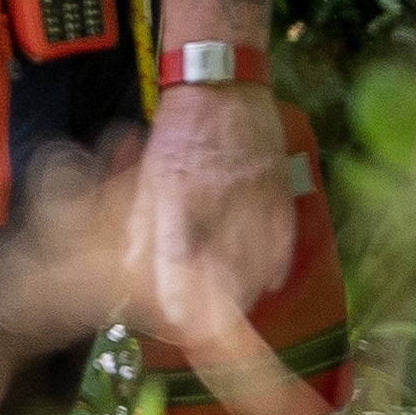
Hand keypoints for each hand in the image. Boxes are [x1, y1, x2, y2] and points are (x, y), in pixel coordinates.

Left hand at [130, 81, 294, 361]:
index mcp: (178, 192)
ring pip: (256, 260)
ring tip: (236, 313)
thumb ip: (143, 223)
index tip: (179, 321)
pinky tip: (267, 283)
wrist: (224, 85)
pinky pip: (283, 239)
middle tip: (210, 329)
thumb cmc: (179, 131)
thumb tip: (131, 269)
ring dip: (246, 291)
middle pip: (223, 267)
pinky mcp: (280, 190)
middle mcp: (218, 198)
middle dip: (218, 305)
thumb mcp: (149, 174)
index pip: (177, 254)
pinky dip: (275, 266)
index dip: (178, 292)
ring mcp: (254, 194)